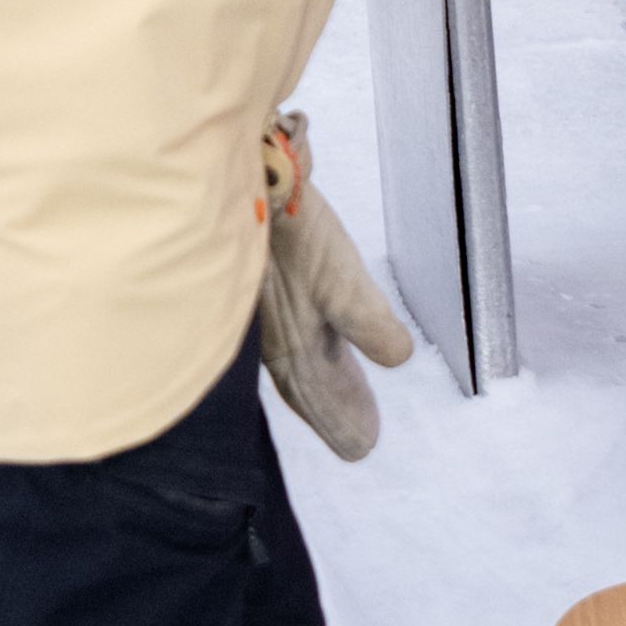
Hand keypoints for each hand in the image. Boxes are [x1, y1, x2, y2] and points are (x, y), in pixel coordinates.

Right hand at [250, 118, 419, 462]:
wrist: (228, 178)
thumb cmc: (284, 231)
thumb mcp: (337, 281)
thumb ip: (366, 322)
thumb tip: (397, 357)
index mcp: (291, 347)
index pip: (318, 397)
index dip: (339, 420)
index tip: (362, 447)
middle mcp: (272, 336)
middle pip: (305, 383)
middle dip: (331, 408)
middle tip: (358, 439)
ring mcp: (260, 308)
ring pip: (291, 358)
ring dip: (317, 382)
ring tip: (335, 394)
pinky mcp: (255, 277)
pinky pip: (275, 330)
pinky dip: (294, 347)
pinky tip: (295, 334)